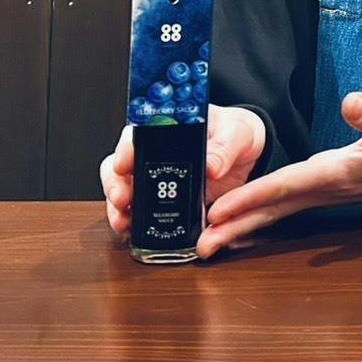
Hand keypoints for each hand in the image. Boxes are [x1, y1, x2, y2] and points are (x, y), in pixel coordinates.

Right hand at [100, 105, 266, 237]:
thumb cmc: (234, 132)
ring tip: (124, 221)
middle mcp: (152, 153)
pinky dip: (133, 224)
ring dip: (118, 208)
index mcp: (165, 128)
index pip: (135, 134)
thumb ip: (224, 148)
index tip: (123, 166)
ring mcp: (155, 179)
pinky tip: (132, 232)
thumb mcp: (235, 133)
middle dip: (115, 184)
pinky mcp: (164, 202)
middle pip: (119, 166)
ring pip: (123, 191)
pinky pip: (140, 213)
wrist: (246, 155)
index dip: (125, 150)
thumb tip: (211, 167)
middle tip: (122, 199)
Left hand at [196, 92, 361, 258]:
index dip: (253, 197)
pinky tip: (240, 228)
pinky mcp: (322, 194)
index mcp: (337, 174)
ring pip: (275, 215)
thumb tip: (351, 102)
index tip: (220, 210)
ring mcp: (321, 197)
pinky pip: (284, 212)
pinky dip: (259, 220)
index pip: (287, 186)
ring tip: (208, 242)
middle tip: (200, 245)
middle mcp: (324, 191)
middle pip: (272, 210)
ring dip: (242, 228)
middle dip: (236, 226)